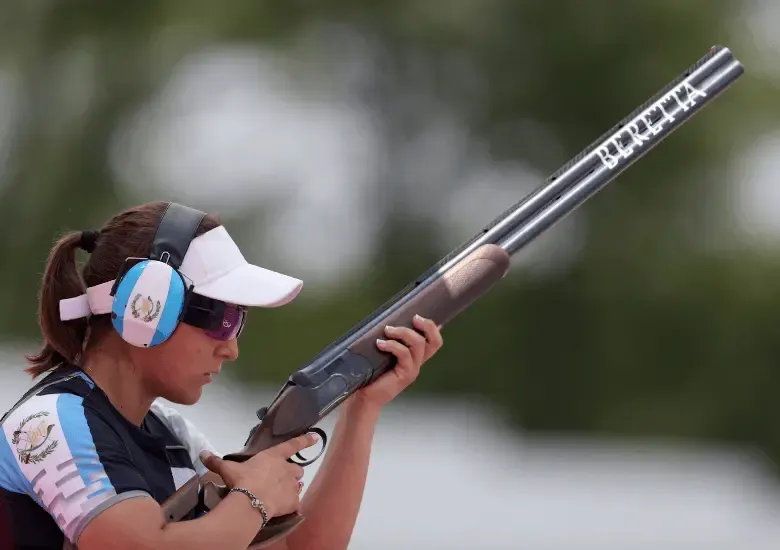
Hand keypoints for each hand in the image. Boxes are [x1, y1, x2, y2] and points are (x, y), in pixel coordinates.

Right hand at [199, 433, 318, 517]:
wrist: (251, 501)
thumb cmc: (242, 480)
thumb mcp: (228, 469)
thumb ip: (217, 461)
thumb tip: (203, 453)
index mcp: (274, 456)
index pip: (293, 445)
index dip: (305, 440)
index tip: (316, 437)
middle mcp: (286, 469)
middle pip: (297, 468)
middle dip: (292, 472)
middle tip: (281, 479)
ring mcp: (292, 485)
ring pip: (298, 484)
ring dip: (292, 487)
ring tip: (282, 493)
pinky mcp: (293, 501)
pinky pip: (295, 502)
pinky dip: (291, 504)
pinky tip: (284, 508)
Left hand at [357, 314, 443, 408]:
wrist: (364, 397)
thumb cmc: (370, 373)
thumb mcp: (382, 352)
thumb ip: (388, 340)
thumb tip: (385, 322)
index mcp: (414, 357)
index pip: (434, 342)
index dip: (433, 328)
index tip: (421, 315)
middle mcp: (417, 362)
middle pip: (434, 342)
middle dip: (427, 325)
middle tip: (414, 317)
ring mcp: (413, 369)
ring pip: (418, 344)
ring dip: (403, 332)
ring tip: (387, 330)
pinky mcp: (405, 375)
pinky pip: (404, 354)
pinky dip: (392, 345)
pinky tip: (380, 343)